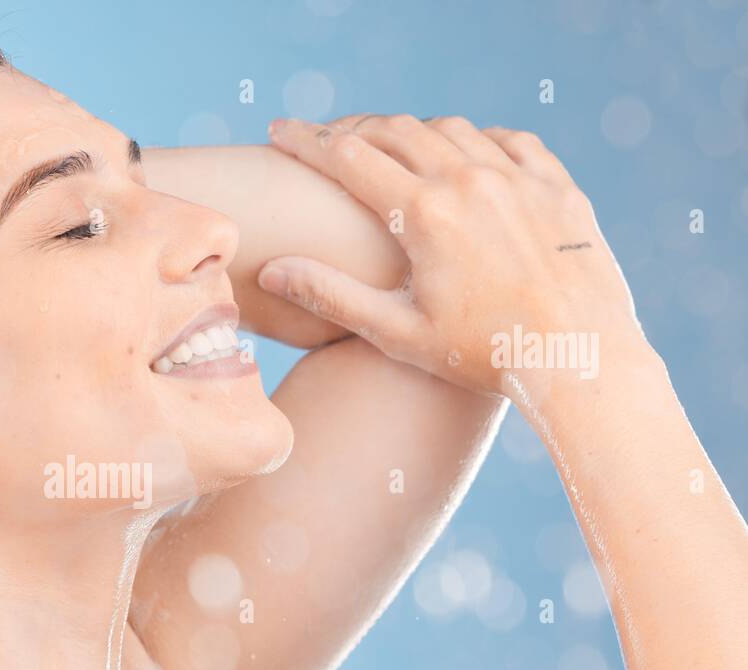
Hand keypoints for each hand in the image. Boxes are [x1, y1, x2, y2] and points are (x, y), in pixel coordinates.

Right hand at [258, 114, 653, 398]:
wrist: (581, 358)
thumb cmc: (483, 356)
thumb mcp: (397, 333)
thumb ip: (331, 295)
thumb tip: (271, 271)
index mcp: (425, 214)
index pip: (348, 157)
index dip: (306, 140)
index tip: (279, 130)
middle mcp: (471, 180)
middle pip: (396, 130)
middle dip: (353, 128)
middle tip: (328, 139)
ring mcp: (519, 178)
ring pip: (451, 128)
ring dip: (412, 130)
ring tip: (390, 146)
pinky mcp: (557, 187)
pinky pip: (509, 140)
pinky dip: (476, 138)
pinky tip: (465, 153)